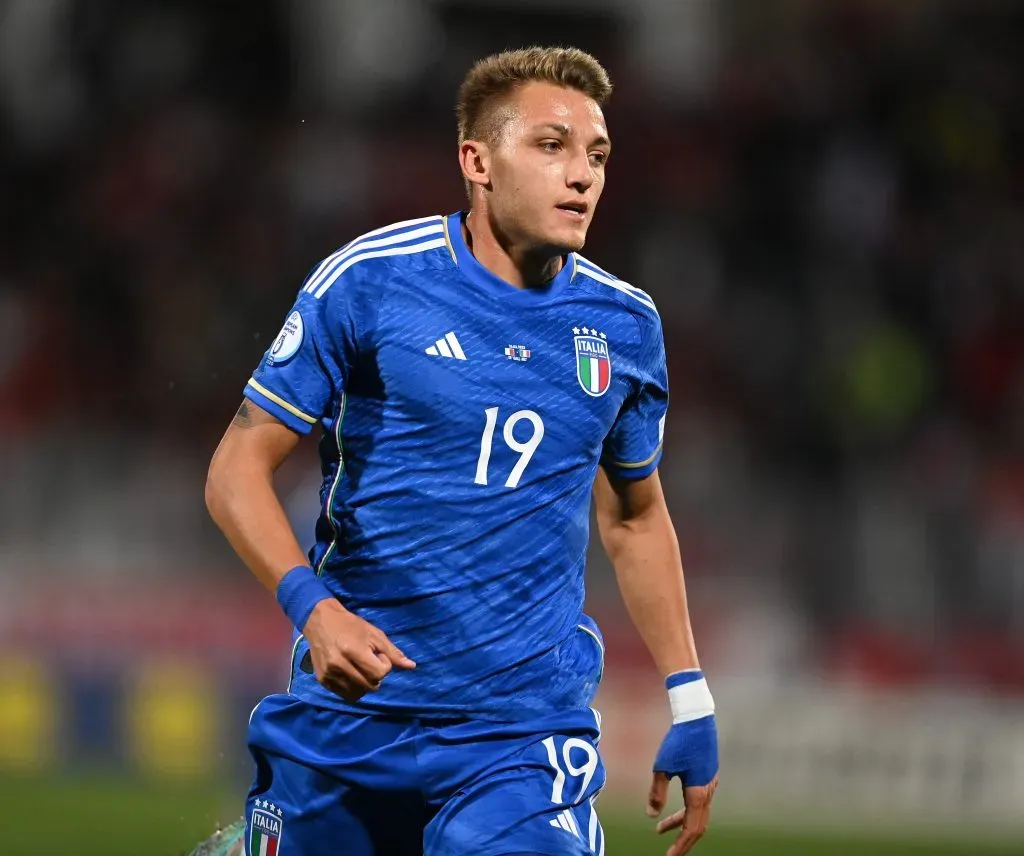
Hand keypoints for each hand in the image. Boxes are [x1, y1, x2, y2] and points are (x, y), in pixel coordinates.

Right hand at [302, 598, 415, 701]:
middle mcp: (339, 665)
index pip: (379, 673)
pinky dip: (353, 688)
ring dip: (365, 685)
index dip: (384, 665)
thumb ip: (392, 653)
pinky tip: (351, 674)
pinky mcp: (322, 680)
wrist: (320, 621)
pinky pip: (344, 695)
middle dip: (376, 676)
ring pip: (357, 694)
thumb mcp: (374, 634)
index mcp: (353, 650)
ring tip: (360, 669)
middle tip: (369, 662)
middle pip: (370, 686)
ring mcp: (329, 674)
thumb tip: (411, 666)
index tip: (378, 654)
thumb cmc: (351, 625)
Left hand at [646, 714, 719, 855]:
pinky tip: (676, 809)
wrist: (696, 718)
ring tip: (660, 829)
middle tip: (669, 852)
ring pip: (699, 814)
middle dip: (683, 840)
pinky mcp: (708, 776)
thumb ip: (657, 793)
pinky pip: (700, 803)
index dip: (681, 846)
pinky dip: (687, 812)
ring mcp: (710, 784)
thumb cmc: (678, 741)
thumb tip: (651, 814)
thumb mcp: (662, 768)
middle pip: (698, 826)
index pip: (691, 829)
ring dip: (682, 824)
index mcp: (698, 793)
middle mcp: (708, 791)